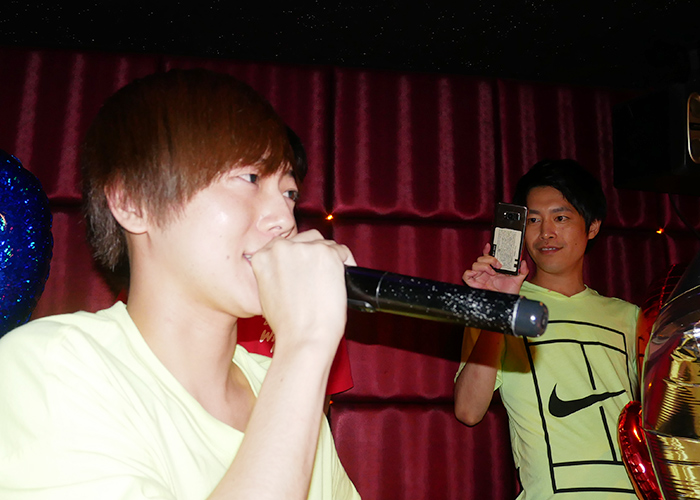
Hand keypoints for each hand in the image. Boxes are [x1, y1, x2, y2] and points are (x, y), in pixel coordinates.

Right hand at [251, 230, 355, 353]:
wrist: (303, 338)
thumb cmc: (287, 325)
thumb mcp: (267, 293)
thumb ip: (275, 274)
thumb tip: (292, 269)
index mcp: (262, 256)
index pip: (285, 245)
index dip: (298, 256)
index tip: (306, 266)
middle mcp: (281, 247)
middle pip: (306, 240)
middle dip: (315, 254)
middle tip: (321, 275)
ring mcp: (305, 249)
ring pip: (325, 244)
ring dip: (331, 258)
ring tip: (333, 279)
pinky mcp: (327, 254)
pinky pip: (343, 252)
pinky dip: (348, 263)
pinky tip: (345, 280)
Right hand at [462, 243, 527, 294]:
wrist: (507, 303)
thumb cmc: (509, 292)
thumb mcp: (518, 280)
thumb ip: (522, 271)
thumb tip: (523, 262)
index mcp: (494, 268)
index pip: (487, 256)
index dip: (487, 249)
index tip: (490, 245)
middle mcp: (485, 271)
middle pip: (481, 258)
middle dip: (489, 259)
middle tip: (498, 265)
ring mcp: (479, 277)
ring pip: (475, 264)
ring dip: (483, 266)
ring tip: (492, 272)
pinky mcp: (474, 284)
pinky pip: (466, 276)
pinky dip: (469, 272)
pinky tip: (476, 273)